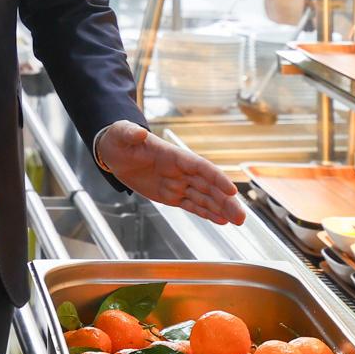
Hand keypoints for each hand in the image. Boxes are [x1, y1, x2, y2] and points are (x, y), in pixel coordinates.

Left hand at [97, 121, 245, 225]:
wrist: (114, 152)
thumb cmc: (120, 139)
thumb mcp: (121, 133)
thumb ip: (129, 133)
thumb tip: (137, 132)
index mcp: (173, 155)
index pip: (199, 166)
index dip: (216, 177)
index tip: (231, 190)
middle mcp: (180, 170)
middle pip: (208, 185)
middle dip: (225, 200)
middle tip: (241, 216)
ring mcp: (177, 183)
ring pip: (204, 197)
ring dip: (221, 209)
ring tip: (238, 221)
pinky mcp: (170, 195)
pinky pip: (191, 205)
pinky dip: (206, 213)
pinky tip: (221, 221)